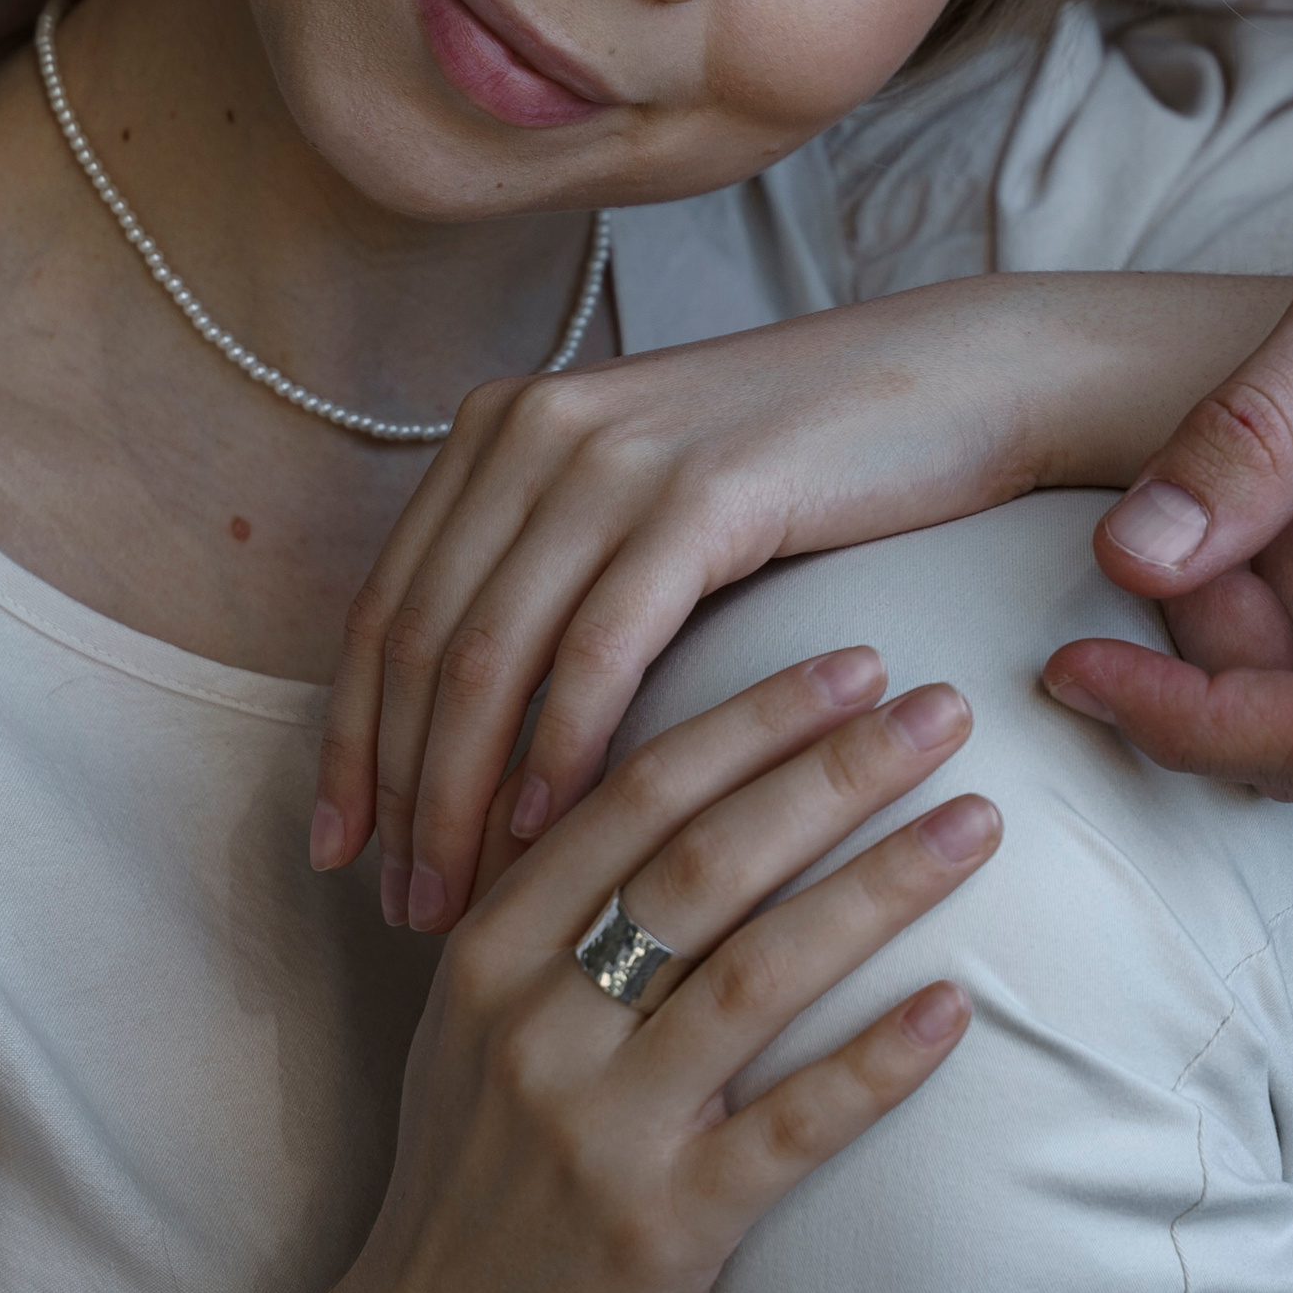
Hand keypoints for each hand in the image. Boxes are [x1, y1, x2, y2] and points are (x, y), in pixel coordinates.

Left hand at [310, 273, 1285, 931]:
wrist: (958, 384)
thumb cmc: (809, 470)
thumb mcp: (646, 508)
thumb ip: (554, 579)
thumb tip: (469, 733)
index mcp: (503, 427)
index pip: (386, 606)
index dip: (349, 739)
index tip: (334, 851)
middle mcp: (532, 427)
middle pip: (418, 641)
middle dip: (396, 790)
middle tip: (395, 908)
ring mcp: (610, 453)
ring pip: (490, 654)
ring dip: (462, 796)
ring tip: (460, 901)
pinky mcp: (697, 493)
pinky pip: (598, 647)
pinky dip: (560, 751)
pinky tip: (555, 837)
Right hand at [328, 644, 993, 1292]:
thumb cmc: (468, 1185)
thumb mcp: (471, 1028)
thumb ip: (552, 915)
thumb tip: (676, 791)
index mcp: (490, 949)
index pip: (637, 794)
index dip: (755, 719)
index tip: (856, 662)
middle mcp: (537, 1020)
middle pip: (707, 859)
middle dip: (835, 769)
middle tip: (943, 705)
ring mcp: (596, 1127)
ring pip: (757, 973)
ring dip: (879, 886)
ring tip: (978, 823)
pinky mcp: (659, 1230)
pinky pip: (787, 1129)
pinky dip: (874, 1064)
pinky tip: (952, 1009)